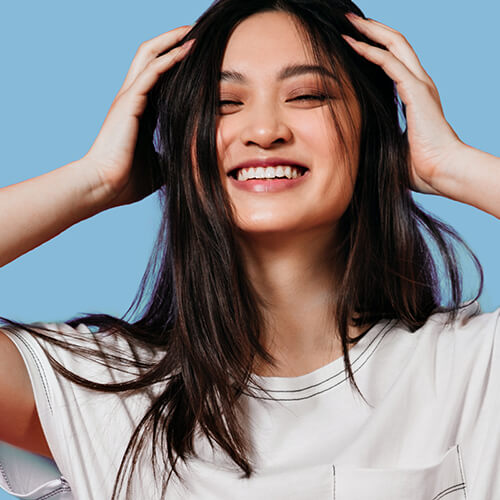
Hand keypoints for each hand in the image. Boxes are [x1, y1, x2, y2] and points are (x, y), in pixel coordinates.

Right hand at [82, 26, 194, 208]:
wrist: (104, 188)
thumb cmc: (127, 182)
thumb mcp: (159, 167)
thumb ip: (173, 157)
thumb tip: (192, 163)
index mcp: (140, 112)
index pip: (159, 78)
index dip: (176, 64)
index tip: (199, 58)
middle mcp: (132, 99)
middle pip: (152, 58)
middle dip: (173, 42)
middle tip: (196, 33)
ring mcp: (128, 98)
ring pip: (149, 56)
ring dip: (171, 41)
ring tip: (193, 31)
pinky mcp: (128, 103)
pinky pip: (151, 72)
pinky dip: (169, 59)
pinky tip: (187, 50)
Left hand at [343, 14, 462, 195]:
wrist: (443, 173)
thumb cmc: (421, 168)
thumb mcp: (391, 145)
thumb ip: (379, 136)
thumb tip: (355, 143)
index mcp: (416, 96)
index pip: (394, 61)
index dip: (375, 47)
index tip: (353, 41)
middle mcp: (420, 84)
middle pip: (396, 44)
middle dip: (372, 29)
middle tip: (349, 21)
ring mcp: (420, 85)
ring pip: (395, 44)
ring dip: (370, 31)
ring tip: (348, 22)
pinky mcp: (417, 91)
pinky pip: (390, 63)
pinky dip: (370, 51)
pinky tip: (353, 43)